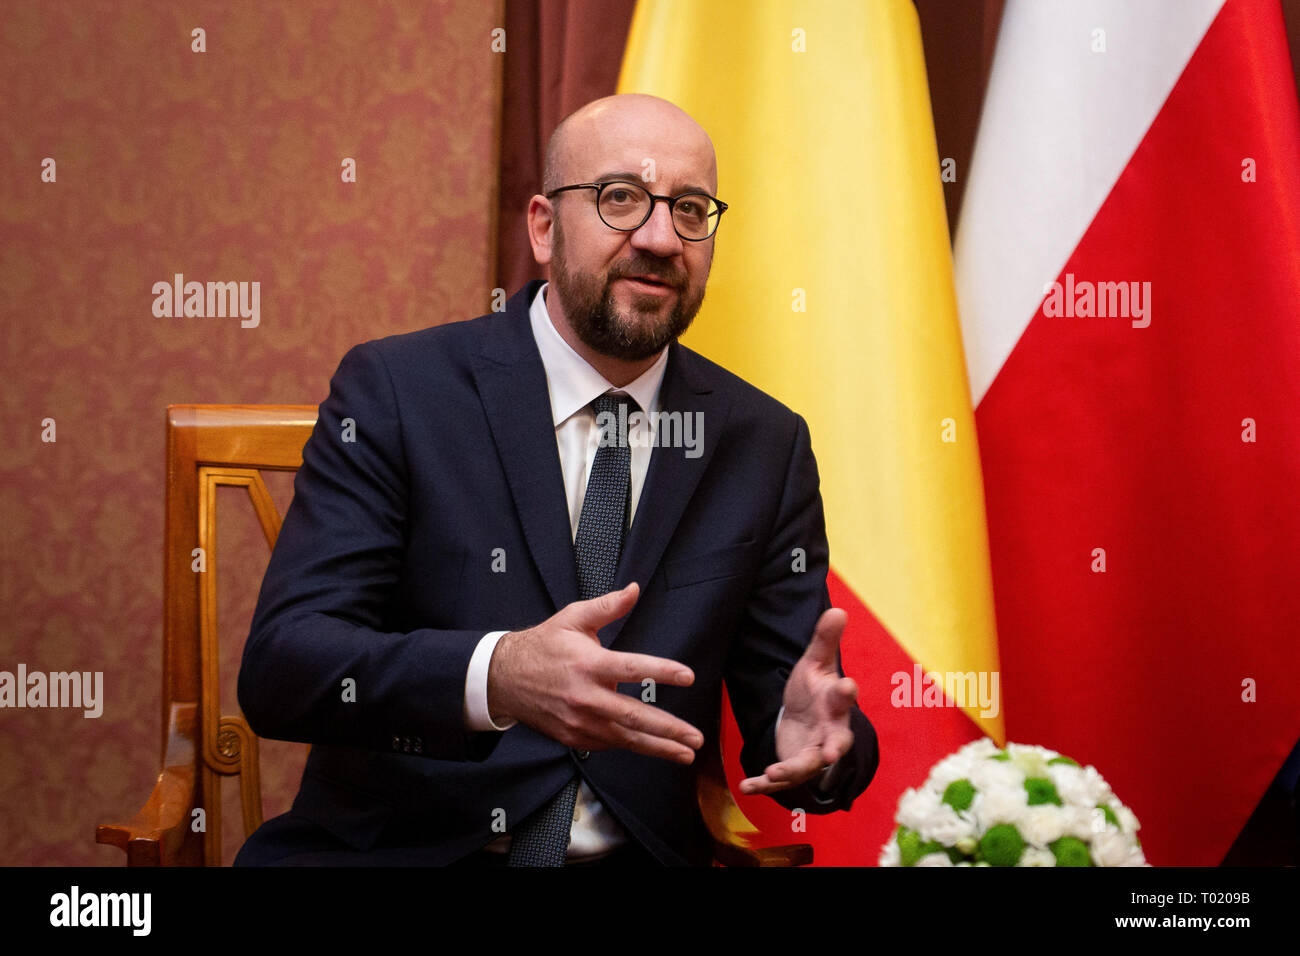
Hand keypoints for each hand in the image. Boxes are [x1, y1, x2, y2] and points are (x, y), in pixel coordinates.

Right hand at [487, 582, 703, 763]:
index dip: (661, 672)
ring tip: (685, 753)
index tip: (688, 677)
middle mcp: (585, 696)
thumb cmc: (543, 645)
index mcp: (588, 664)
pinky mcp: (574, 736)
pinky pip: (610, 743)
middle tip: (695, 737)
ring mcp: (579, 721)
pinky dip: (632, 744)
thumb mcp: (573, 619)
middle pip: (633, 716)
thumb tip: (634, 589)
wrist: (504, 678)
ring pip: (625, 738)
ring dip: (658, 748)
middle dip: (668, 729)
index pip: (632, 669)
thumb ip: (607, 606)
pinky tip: (654, 745)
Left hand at [739, 607, 856, 794]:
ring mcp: (812, 753)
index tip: (847, 686)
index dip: (846, 692)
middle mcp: (830, 732)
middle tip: (830, 755)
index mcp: (835, 703)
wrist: (805, 718)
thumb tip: (838, 609)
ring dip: (790, 771)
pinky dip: (763, 785)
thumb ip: (825, 640)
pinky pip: (779, 778)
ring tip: (774, 774)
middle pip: (836, 742)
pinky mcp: (793, 766)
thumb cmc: (814, 690)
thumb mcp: (815, 663)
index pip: (845, 697)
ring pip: (806, 765)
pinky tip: (746, 787)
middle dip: (833, 748)